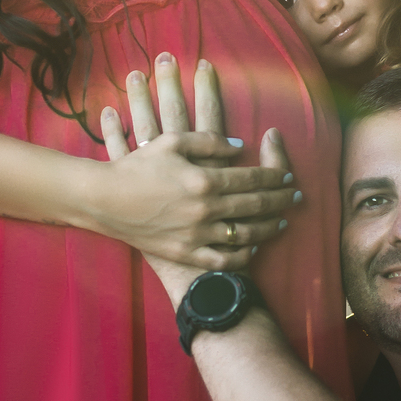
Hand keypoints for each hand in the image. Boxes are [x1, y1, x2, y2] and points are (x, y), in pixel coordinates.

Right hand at [94, 52, 297, 279]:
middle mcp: (205, 209)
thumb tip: (240, 147)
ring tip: (281, 220)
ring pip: (246, 234)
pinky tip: (253, 247)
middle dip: (280, 199)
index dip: (274, 176)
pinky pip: (223, 259)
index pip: (251, 178)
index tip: (286, 175)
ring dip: (269, 227)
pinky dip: (243, 254)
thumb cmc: (137, 166)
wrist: (104, 201)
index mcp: (204, 179)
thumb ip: (209, 142)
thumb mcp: (172, 143)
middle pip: (255, 205)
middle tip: (295, 195)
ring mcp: (196, 235)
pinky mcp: (186, 253)